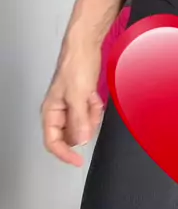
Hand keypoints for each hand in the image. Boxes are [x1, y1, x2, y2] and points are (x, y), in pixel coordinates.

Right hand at [41, 50, 103, 166]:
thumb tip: (80, 141)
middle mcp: (59, 112)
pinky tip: (94, 96)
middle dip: (84, 126)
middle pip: (71, 134)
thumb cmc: (76, 67)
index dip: (65, 154)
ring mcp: (71, 106)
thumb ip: (78, 120)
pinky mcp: (81, 100)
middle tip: (90, 110)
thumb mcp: (78, 95)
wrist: (86, 47)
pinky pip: (90, 114)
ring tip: (92, 99)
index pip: (53, 142)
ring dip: (91, 116)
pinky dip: (94, 108)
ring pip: (83, 125)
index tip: (79, 161)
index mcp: (51, 112)